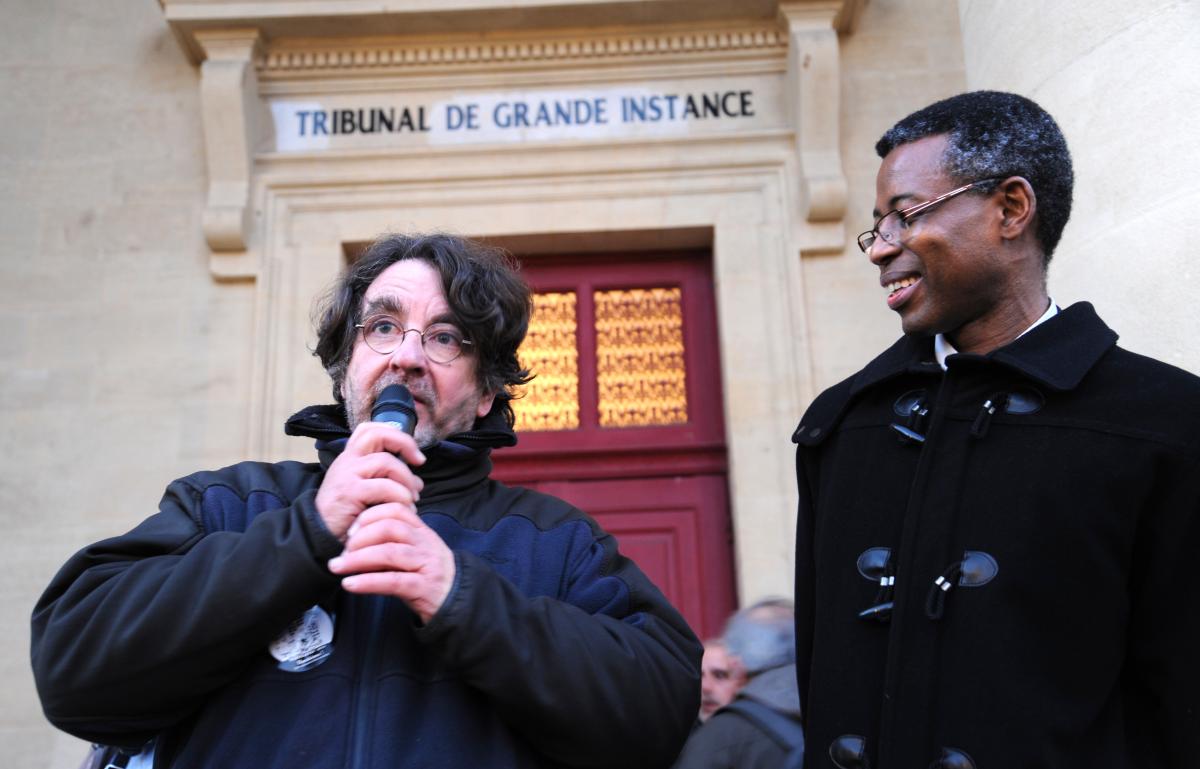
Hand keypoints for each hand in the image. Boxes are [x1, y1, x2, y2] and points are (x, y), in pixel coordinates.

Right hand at [314, 422, 425, 540]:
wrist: (318, 535)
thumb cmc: (346, 515)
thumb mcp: (365, 491)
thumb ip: (387, 481)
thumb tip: (418, 482)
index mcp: (350, 458)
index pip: (369, 429)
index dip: (395, 433)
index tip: (413, 454)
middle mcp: (347, 461)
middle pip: (377, 435)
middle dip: (405, 444)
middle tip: (420, 463)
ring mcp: (347, 474)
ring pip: (386, 462)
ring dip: (407, 480)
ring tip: (412, 498)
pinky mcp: (350, 492)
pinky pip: (384, 487)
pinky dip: (400, 496)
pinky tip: (405, 508)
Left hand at [327, 503, 455, 623]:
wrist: (458, 600)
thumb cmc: (429, 575)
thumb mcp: (415, 551)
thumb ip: (393, 542)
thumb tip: (355, 539)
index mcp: (422, 531)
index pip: (396, 510)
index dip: (370, 516)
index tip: (351, 531)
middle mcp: (425, 544)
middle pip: (390, 528)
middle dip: (360, 537)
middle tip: (342, 551)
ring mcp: (426, 565)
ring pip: (389, 553)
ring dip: (357, 559)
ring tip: (337, 567)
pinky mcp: (424, 588)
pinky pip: (392, 581)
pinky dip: (367, 582)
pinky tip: (350, 585)